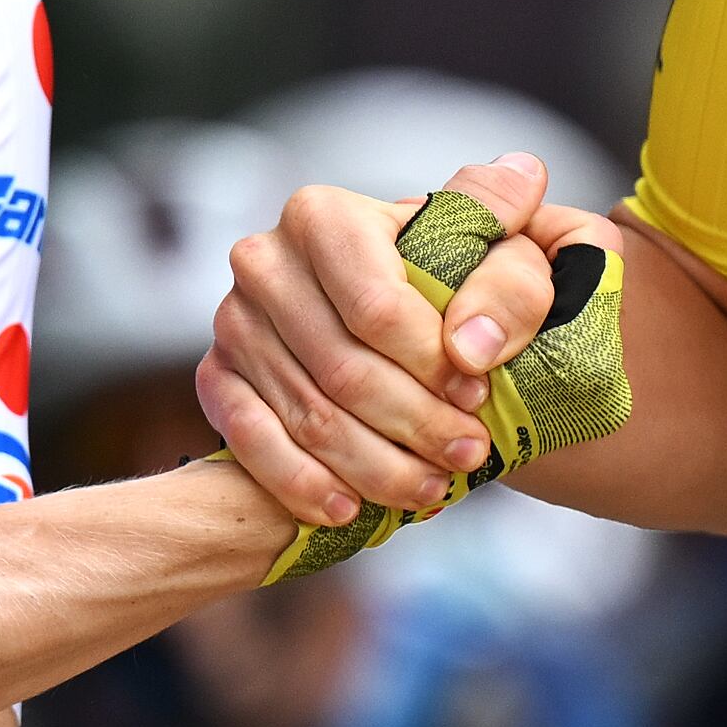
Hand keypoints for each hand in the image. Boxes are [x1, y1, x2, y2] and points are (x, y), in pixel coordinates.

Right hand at [200, 154, 586, 523]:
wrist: (391, 310)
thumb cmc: (450, 275)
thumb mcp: (494, 243)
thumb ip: (510, 237)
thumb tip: (502, 248)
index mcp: (321, 216)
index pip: (377, 308)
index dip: (432, 364)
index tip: (479, 398)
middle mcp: (262, 262)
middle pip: (342, 369)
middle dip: (413, 424)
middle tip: (466, 457)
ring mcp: (232, 322)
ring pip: (306, 414)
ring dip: (373, 465)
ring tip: (432, 490)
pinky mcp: (216, 377)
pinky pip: (250, 442)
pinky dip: (301, 483)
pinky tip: (349, 510)